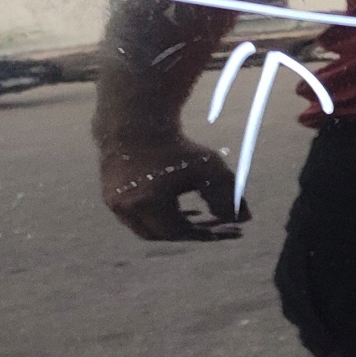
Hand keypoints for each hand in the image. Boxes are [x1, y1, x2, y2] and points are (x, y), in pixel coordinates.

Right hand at [101, 140, 246, 240]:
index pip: (180, 232)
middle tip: (214, 226)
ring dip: (172, 227)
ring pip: (148, 228)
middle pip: (163, 235)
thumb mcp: (209, 168)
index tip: (226, 230)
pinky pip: (137, 217)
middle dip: (191, 233)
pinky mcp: (110, 197)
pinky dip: (157, 217)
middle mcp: (126, 208)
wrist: (136, 121)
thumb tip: (244, 219)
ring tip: (198, 218)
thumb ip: (227, 195)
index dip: (206, 234)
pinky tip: (177, 207)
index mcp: (148, 203)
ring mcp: (115, 204)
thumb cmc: (176, 145)